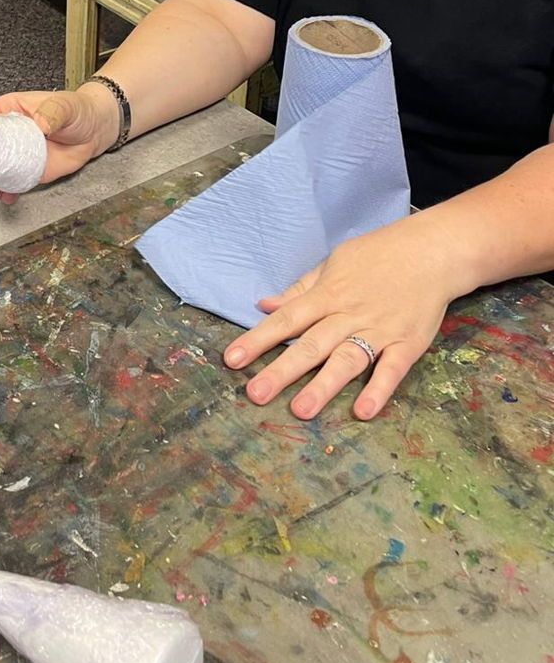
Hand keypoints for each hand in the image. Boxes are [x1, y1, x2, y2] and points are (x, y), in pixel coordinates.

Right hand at [0, 86, 118, 204]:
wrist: (94, 131)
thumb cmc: (76, 110)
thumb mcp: (63, 106)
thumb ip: (51, 113)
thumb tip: (41, 124)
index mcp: (10, 110)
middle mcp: (10, 133)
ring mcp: (19, 154)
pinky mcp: (30, 170)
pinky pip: (14, 181)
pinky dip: (7, 190)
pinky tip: (5, 197)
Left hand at [222, 218, 466, 420]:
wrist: (431, 251)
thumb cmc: (377, 255)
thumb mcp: (334, 262)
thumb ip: (300, 288)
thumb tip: (264, 304)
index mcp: (327, 294)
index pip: (286, 319)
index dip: (257, 339)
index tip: (231, 360)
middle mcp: (348, 314)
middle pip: (310, 345)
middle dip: (281, 370)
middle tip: (255, 394)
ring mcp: (379, 330)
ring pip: (347, 360)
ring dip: (323, 386)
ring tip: (300, 409)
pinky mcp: (408, 344)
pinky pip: (392, 369)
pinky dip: (378, 390)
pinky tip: (363, 411)